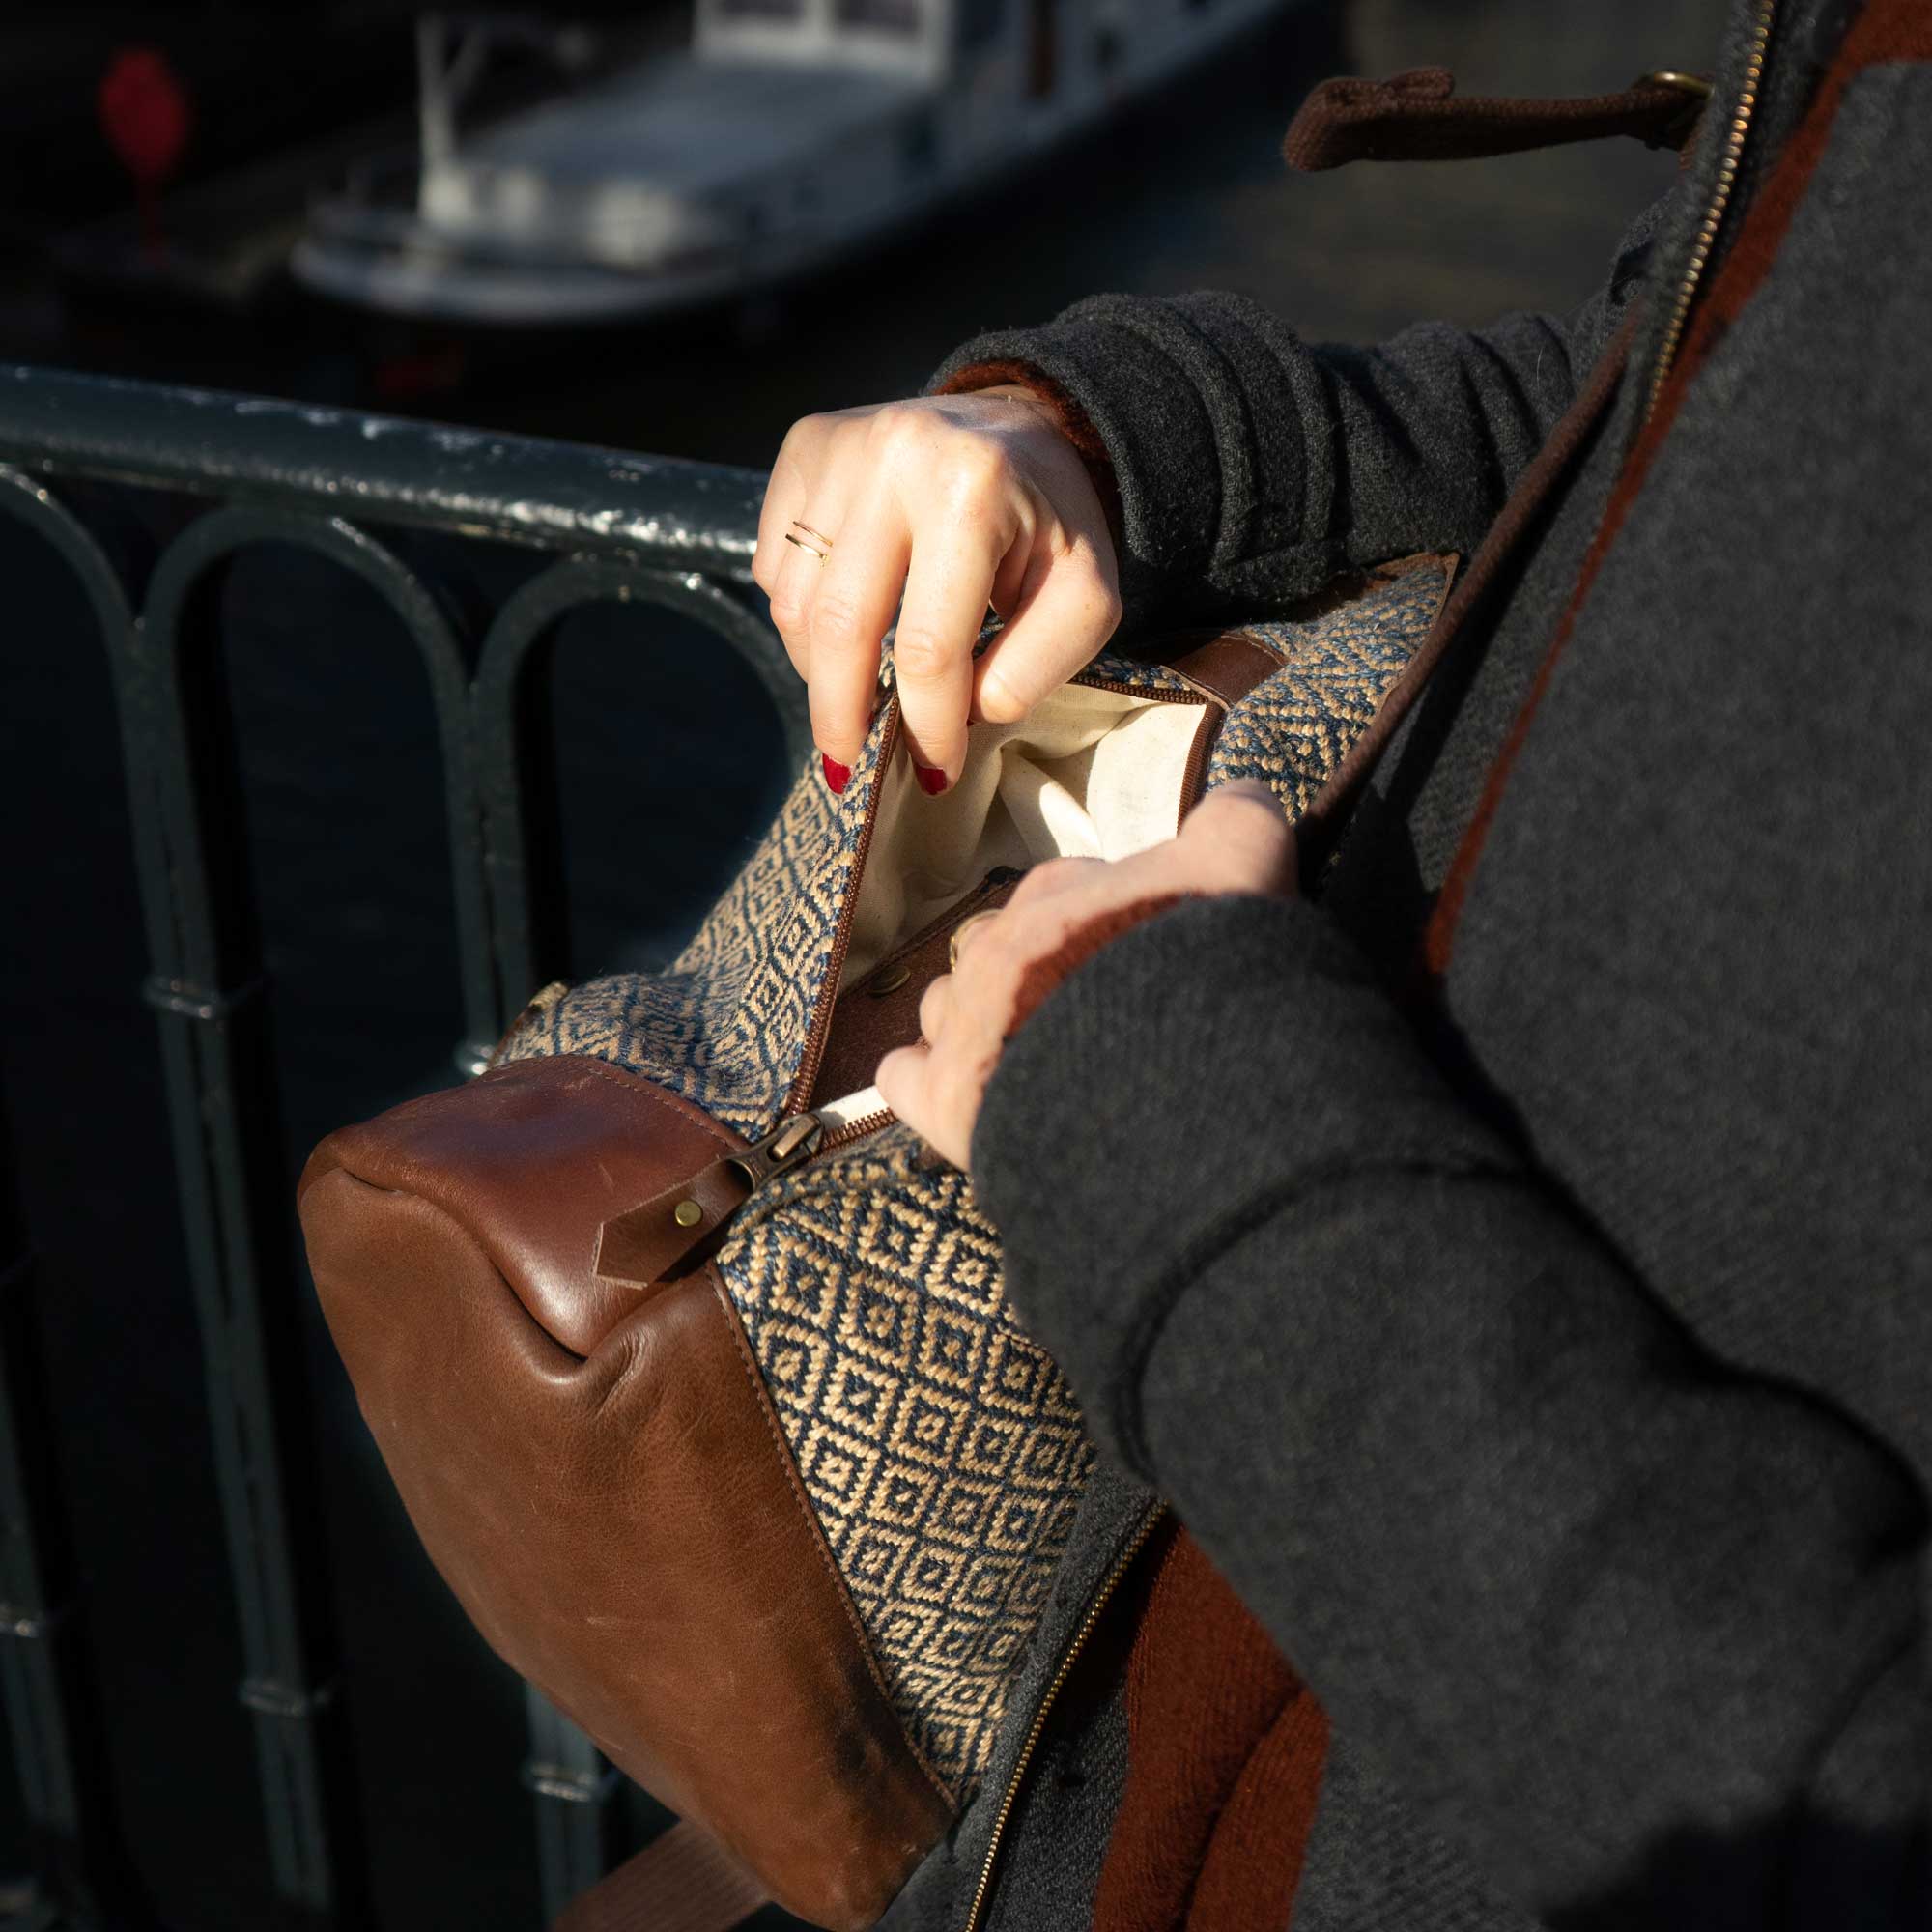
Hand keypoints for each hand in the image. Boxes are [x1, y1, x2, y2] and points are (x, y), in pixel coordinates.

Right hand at [752, 386, 1121, 794]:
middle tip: (850, 766)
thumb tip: (966, 713)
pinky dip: (802, 615)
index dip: (928, 724)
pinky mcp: (803, 446)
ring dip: (820, 671)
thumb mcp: (1085, 597)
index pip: (928, 647)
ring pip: (794, 602)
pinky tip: (846, 624)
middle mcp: (893, 455)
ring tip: (857, 696)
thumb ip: (1036, 665)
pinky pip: (774, 563)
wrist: (1020, 424)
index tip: (938, 768)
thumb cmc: (1053, 523)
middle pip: (839, 627)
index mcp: (971, 490)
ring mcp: (838, 446)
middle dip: (842, 715)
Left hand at [876, 783, 1294, 1169]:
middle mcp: (1002, 943)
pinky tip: (968, 1099)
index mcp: (1063, 888)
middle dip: (1047, 971)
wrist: (1168, 1079)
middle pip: (1012, 945)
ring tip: (1036, 1060)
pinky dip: (930, 1084)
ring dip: (983, 1023)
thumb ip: (1236, 822)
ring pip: (950, 1005)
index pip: (1077, 886)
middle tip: (1106, 1017)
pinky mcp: (942, 1098)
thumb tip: (1235, 798)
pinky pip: (907, 1077)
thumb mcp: (1246, 864)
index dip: (1114, 921)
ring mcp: (964, 1019)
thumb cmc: (1207, 967)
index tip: (1149, 954)